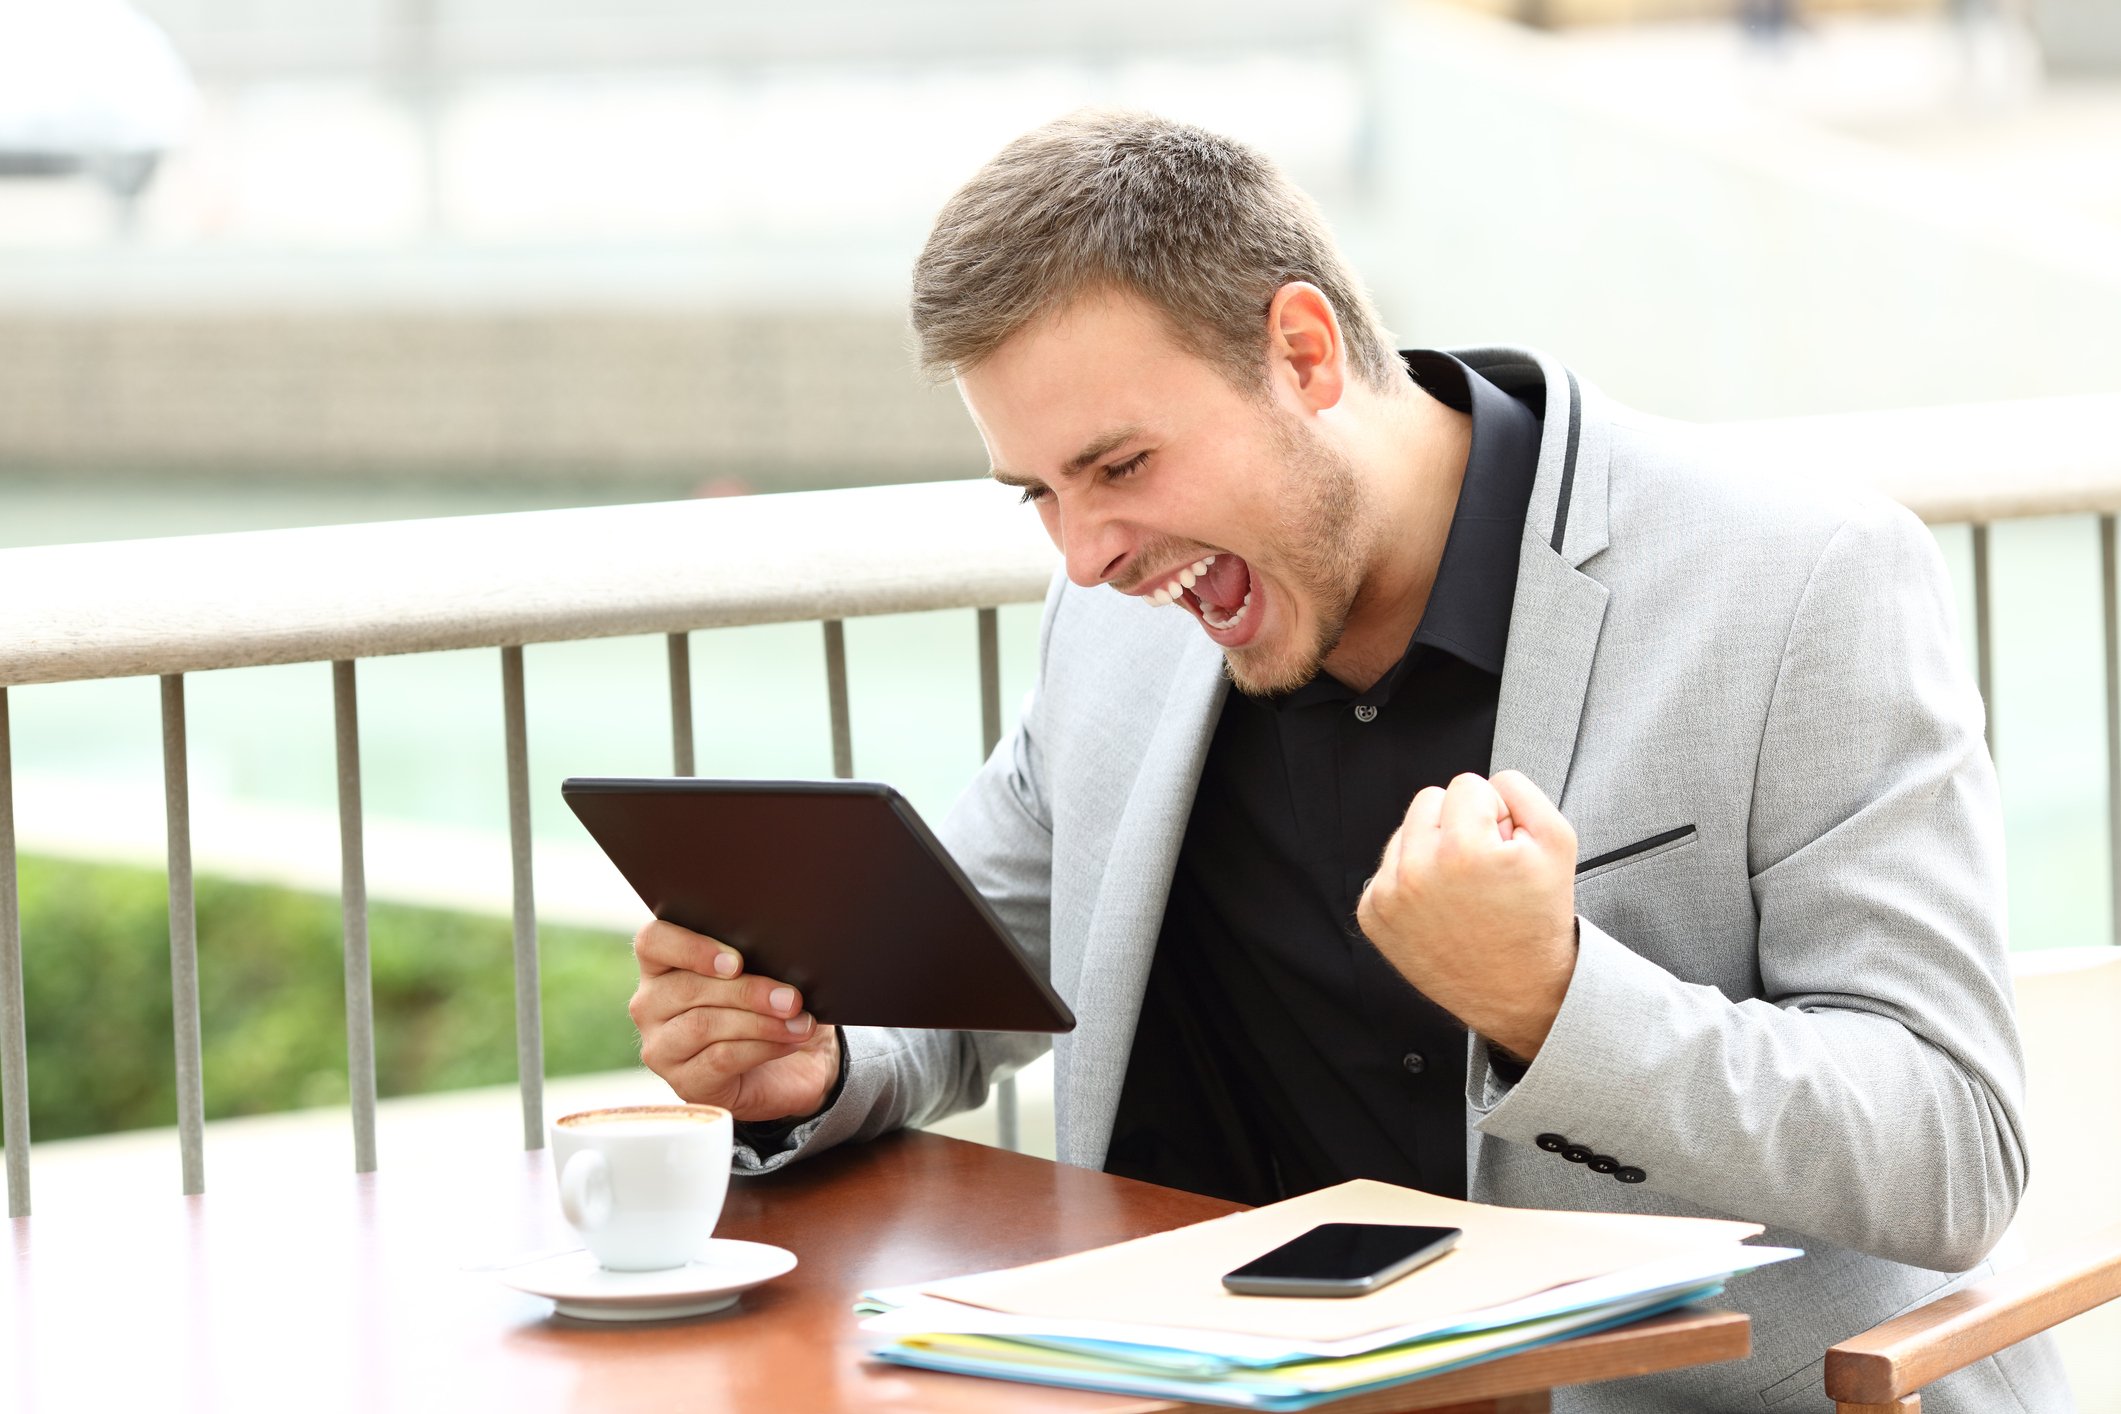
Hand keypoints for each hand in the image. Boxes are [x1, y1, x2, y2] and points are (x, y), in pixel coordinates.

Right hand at [629, 920, 840, 1122]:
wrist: (792, 1067)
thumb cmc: (770, 1008)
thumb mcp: (766, 975)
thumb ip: (757, 958)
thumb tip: (778, 953)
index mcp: (662, 966)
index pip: (652, 942)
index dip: (690, 948)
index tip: (736, 962)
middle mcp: (651, 1006)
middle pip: (687, 988)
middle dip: (747, 991)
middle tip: (791, 998)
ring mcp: (662, 1048)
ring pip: (703, 1025)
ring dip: (759, 1022)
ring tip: (798, 1022)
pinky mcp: (684, 1083)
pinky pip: (720, 1059)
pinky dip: (761, 1048)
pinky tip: (789, 1042)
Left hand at [1356, 770, 1579, 1059]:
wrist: (1518, 991)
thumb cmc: (1539, 918)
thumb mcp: (1558, 844)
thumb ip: (1523, 792)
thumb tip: (1487, 782)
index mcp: (1463, 850)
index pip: (1468, 784)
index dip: (1495, 811)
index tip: (1504, 847)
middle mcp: (1417, 872)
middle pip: (1429, 799)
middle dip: (1459, 823)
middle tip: (1484, 866)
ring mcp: (1389, 896)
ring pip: (1405, 831)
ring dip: (1433, 847)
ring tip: (1462, 887)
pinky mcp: (1372, 915)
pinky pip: (1387, 866)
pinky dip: (1411, 878)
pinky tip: (1440, 905)